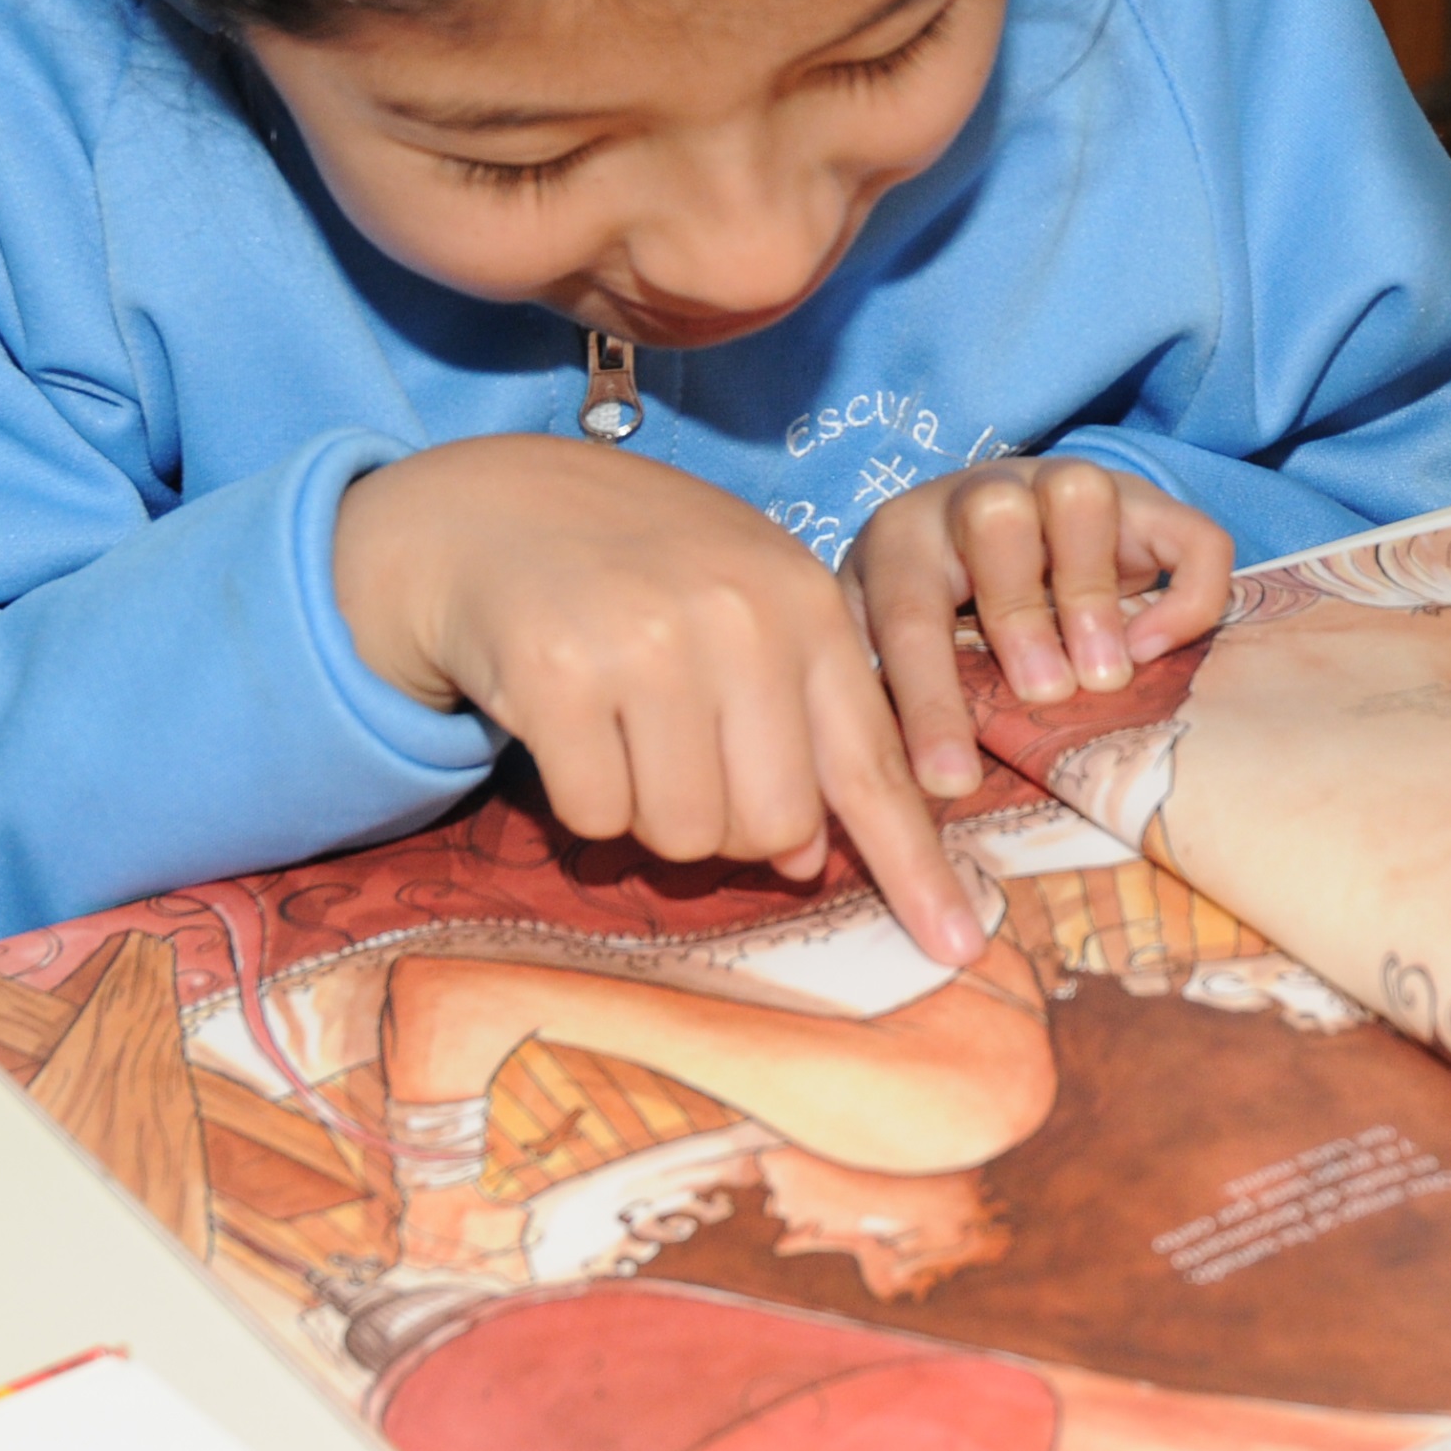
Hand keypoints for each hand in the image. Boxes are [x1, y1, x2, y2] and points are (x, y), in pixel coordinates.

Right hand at [334, 438, 982, 959]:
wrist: (492, 506)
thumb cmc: (640, 570)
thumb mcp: (746, 607)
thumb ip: (798, 720)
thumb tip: (809, 857)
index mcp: (807, 605)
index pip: (874, 765)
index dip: (914, 864)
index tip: (957, 944)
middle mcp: (740, 621)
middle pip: (776, 825)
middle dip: (735, 830)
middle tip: (689, 765)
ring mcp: (648, 645)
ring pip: (684, 832)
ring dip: (652, 813)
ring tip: (626, 732)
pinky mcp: (557, 676)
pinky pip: (596, 815)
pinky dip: (583, 796)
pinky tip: (571, 725)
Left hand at [848, 455, 1233, 797]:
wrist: (990, 527)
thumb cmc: (929, 612)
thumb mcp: (877, 641)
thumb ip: (868, 690)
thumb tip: (856, 786)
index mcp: (903, 538)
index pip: (910, 612)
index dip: (929, 701)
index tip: (951, 780)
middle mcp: (980, 496)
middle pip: (994, 514)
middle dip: (1019, 612)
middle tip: (1045, 693)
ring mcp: (1064, 489)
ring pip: (1082, 491)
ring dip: (1091, 591)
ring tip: (1102, 676)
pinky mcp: (1144, 506)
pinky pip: (1189, 533)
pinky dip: (1186, 594)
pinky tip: (1156, 647)